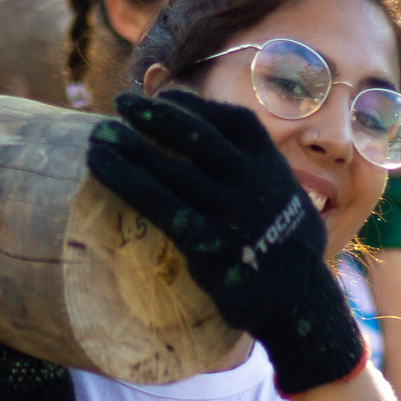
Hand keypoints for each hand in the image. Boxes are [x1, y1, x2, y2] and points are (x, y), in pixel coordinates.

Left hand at [86, 90, 364, 396]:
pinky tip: (102, 166)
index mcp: (273, 166)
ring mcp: (230, 211)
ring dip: (130, 146)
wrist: (301, 303)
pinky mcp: (207, 243)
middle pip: (196, 135)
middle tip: (122, 101)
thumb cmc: (287, 249)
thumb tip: (224, 146)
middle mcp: (252, 181)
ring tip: (98, 136)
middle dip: (156, 115)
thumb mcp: (290, 198)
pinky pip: (159, 203)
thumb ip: (260, 171)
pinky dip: (126, 179)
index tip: (167, 96)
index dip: (196, 106)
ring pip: (171, 167)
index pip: (232, 121)